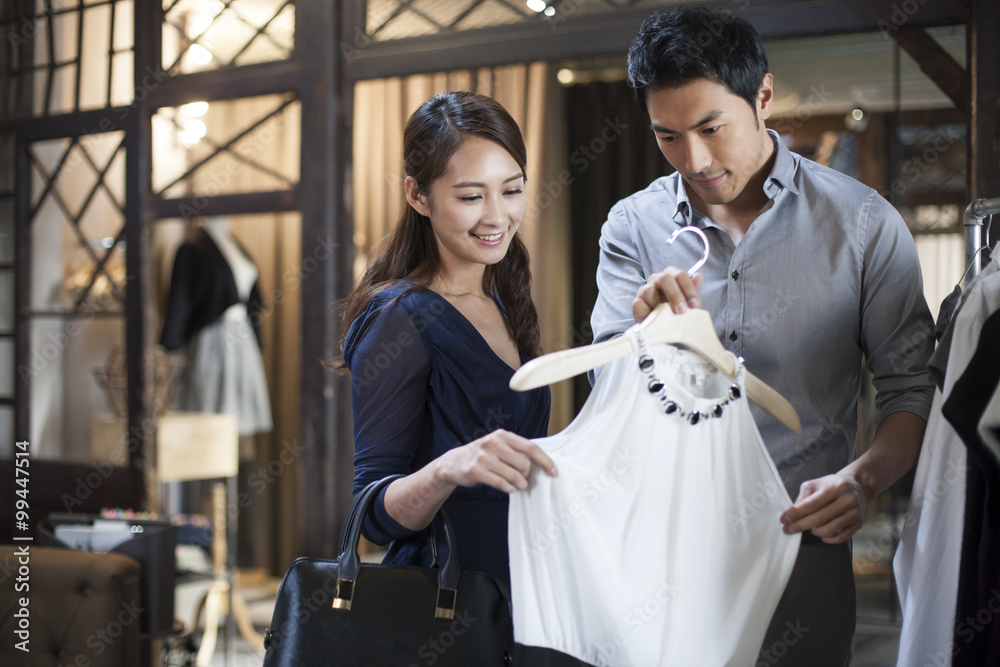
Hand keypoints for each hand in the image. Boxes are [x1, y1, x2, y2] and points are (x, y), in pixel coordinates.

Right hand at [437, 429, 557, 493]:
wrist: (453, 463)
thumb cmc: (481, 455)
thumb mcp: (497, 445)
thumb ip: (516, 450)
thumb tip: (541, 462)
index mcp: (502, 435)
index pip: (530, 447)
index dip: (545, 461)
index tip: (554, 472)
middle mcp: (493, 443)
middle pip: (524, 464)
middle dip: (527, 476)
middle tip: (524, 480)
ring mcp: (484, 457)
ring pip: (514, 476)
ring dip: (519, 484)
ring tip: (518, 486)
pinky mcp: (477, 470)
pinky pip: (502, 484)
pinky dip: (509, 489)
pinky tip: (509, 488)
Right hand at [632, 267, 703, 321]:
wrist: (664, 331)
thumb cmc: (676, 313)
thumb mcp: (688, 303)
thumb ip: (693, 291)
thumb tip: (698, 277)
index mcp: (671, 277)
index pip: (679, 275)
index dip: (688, 289)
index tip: (694, 305)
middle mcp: (656, 280)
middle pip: (664, 278)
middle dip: (675, 295)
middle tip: (682, 312)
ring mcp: (644, 290)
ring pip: (650, 291)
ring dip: (661, 306)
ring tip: (669, 319)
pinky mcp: (636, 303)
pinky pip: (640, 304)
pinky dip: (648, 313)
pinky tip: (656, 320)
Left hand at [779, 473, 868, 543]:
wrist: (859, 487)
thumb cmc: (833, 485)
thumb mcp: (817, 484)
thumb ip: (804, 496)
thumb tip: (792, 512)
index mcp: (835, 487)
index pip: (812, 504)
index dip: (796, 513)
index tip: (783, 519)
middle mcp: (847, 500)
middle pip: (819, 518)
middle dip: (800, 525)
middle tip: (788, 529)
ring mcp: (854, 513)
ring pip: (829, 530)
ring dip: (814, 532)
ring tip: (809, 527)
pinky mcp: (858, 524)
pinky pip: (840, 538)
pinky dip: (827, 539)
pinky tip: (821, 534)